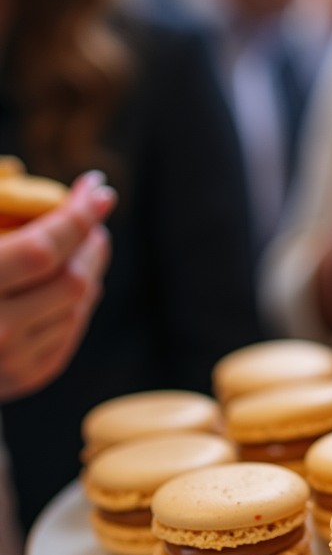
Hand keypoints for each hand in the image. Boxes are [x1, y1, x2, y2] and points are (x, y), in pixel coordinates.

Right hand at [0, 170, 114, 401]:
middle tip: (91, 216)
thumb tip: (19, 177)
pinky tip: (66, 284)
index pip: (41, 250)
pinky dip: (76, 302)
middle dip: (89, 241)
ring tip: (78, 247)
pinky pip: (70, 330)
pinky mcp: (27, 376)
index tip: (97, 187)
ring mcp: (12, 360)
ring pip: (79, 305)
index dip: (76, 215)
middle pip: (71, 280)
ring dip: (86, 271)